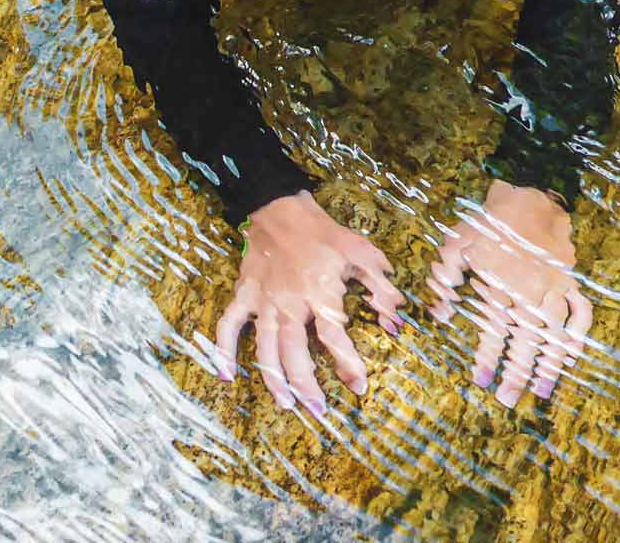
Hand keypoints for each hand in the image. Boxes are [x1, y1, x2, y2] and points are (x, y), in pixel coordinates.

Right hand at [213, 191, 404, 414]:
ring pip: (264, 345)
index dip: (347, 363)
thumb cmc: (323, 234)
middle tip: (317, 410)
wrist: (280, 209)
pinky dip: (223, 349)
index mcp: (319, 292)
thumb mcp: (360, 253)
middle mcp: (290, 302)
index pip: (334, 336)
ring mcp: (263, 300)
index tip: (358, 385)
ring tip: (285, 403)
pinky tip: (224, 374)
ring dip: (273, 376)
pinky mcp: (245, 294)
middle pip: (295, 350)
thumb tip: (396, 316)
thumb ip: (380, 286)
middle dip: (306, 383)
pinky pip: (229, 324)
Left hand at [428, 179, 591, 407]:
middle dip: (515, 373)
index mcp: (500, 284)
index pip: (493, 331)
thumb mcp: (456, 243)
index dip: (486, 358)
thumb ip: (445, 279)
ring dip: (547, 364)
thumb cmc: (488, 221)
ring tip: (541, 390)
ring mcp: (554, 286)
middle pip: (523, 341)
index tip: (480, 381)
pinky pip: (581, 311)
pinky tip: (574, 355)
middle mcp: (529, 290)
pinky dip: (579, 334)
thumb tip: (440, 315)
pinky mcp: (570, 278)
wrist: (527, 192)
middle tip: (509, 401)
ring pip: (552, 333)